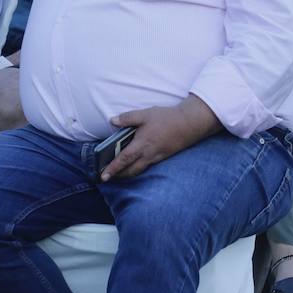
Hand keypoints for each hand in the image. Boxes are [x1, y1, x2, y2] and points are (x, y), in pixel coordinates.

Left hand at [101, 98, 218, 179]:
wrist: (189, 124)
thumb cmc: (166, 118)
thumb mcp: (145, 114)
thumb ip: (127, 118)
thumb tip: (112, 121)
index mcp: (142, 145)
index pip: (123, 160)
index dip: (112, 169)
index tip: (103, 177)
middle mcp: (148, 155)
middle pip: (130, 170)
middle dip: (118, 176)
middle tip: (107, 177)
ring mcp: (156, 157)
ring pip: (139, 170)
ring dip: (127, 173)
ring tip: (118, 172)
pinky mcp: (163, 157)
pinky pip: (147, 166)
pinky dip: (138, 168)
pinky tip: (134, 163)